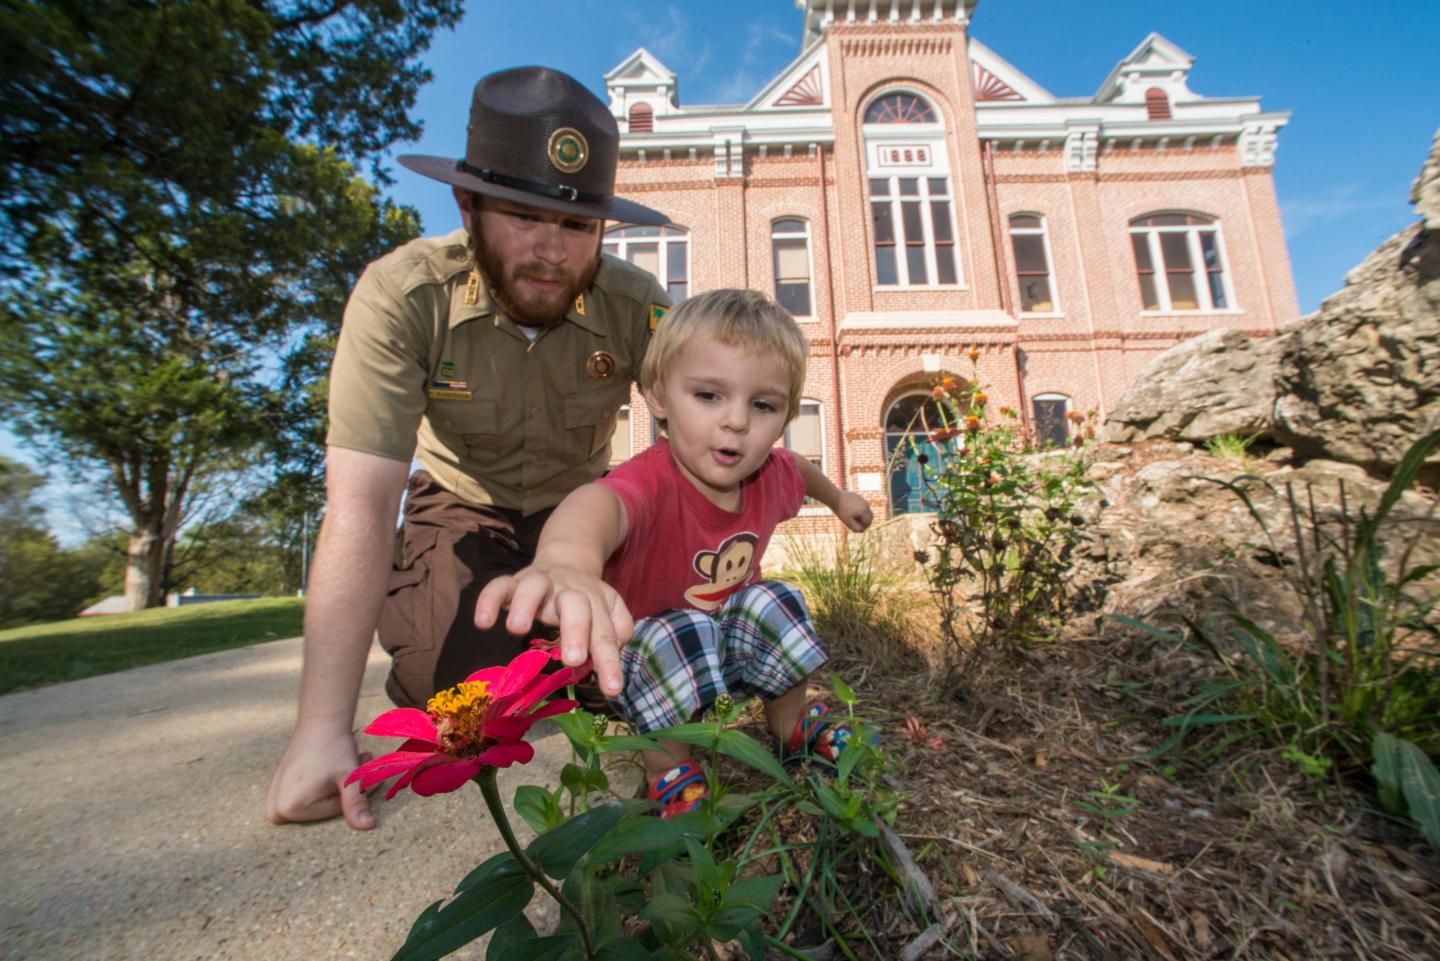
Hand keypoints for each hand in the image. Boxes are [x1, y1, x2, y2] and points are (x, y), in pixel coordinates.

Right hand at [266, 722, 374, 829]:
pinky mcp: (279, 793)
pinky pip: (310, 797)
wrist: (319, 722)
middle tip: (363, 763)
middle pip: (326, 808)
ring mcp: (275, 801)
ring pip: (321, 802)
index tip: (368, 771)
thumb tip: (367, 826)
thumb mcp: (348, 777)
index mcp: (289, 809)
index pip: (336, 811)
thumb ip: (355, 803)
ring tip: (353, 762)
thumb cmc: (333, 748)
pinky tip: (337, 766)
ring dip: (341, 786)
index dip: (358, 792)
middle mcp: (276, 809)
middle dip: (349, 789)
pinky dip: (328, 785)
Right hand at [475, 563, 634, 697]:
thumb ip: (619, 629)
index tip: (612, 690)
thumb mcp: (610, 609)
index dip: (609, 662)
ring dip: (526, 605)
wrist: (567, 560)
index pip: (605, 633)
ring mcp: (541, 584)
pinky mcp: (514, 581)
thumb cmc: (586, 599)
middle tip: (574, 659)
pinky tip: (483, 622)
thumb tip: (614, 649)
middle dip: (576, 630)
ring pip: (534, 587)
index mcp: (595, 602)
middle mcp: (569, 591)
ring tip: (516, 629)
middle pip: (576, 604)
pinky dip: (489, 600)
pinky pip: (499, 585)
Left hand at [835, 491, 873, 532]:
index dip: (864, 527)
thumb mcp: (848, 522)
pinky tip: (850, 510)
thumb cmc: (841, 511)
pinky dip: (860, 510)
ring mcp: (863, 500)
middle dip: (865, 521)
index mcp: (864, 511)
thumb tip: (862, 531)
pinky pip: (862, 505)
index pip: (869, 522)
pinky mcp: (859, 497)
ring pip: (866, 511)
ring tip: (852, 517)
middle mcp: (866, 505)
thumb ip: (856, 528)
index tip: (856, 527)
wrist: (835, 498)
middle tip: (856, 523)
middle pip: (870, 516)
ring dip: (862, 516)